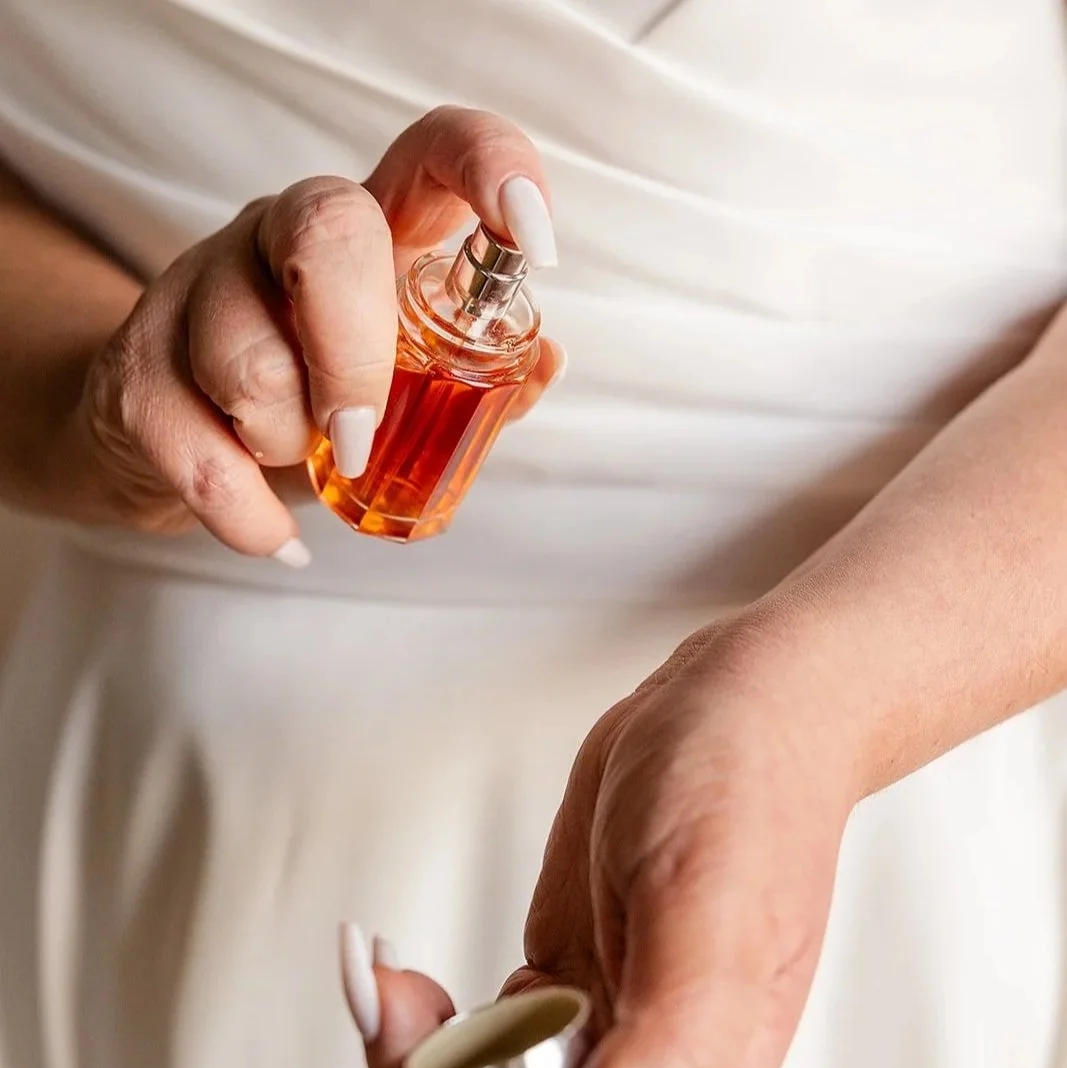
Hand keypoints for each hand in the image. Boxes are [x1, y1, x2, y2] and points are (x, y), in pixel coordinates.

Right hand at [42, 108, 561, 560]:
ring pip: (253, 363)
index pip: (435, 150)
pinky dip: (249, 518)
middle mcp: (283, 231)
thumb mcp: (402, 395)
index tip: (532, 242)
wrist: (169, 442)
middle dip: (355, 359)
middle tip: (358, 440)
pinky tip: (267, 526)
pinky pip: (202, 455)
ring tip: (293, 457)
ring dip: (287, 447)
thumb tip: (546, 363)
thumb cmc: (308, 407)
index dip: (491, 170)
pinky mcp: (136, 360)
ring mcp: (200, 283)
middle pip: (328, 235)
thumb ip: (473, 385)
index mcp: (372, 232)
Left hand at [341, 612, 854, 1067]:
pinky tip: (398, 975)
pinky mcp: (558, 988)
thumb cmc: (751, 794)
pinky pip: (471, 1052)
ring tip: (387, 985)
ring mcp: (593, 1041)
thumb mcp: (713, 906)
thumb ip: (670, 1040)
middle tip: (395, 1033)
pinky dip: (418, 1029)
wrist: (733, 713)